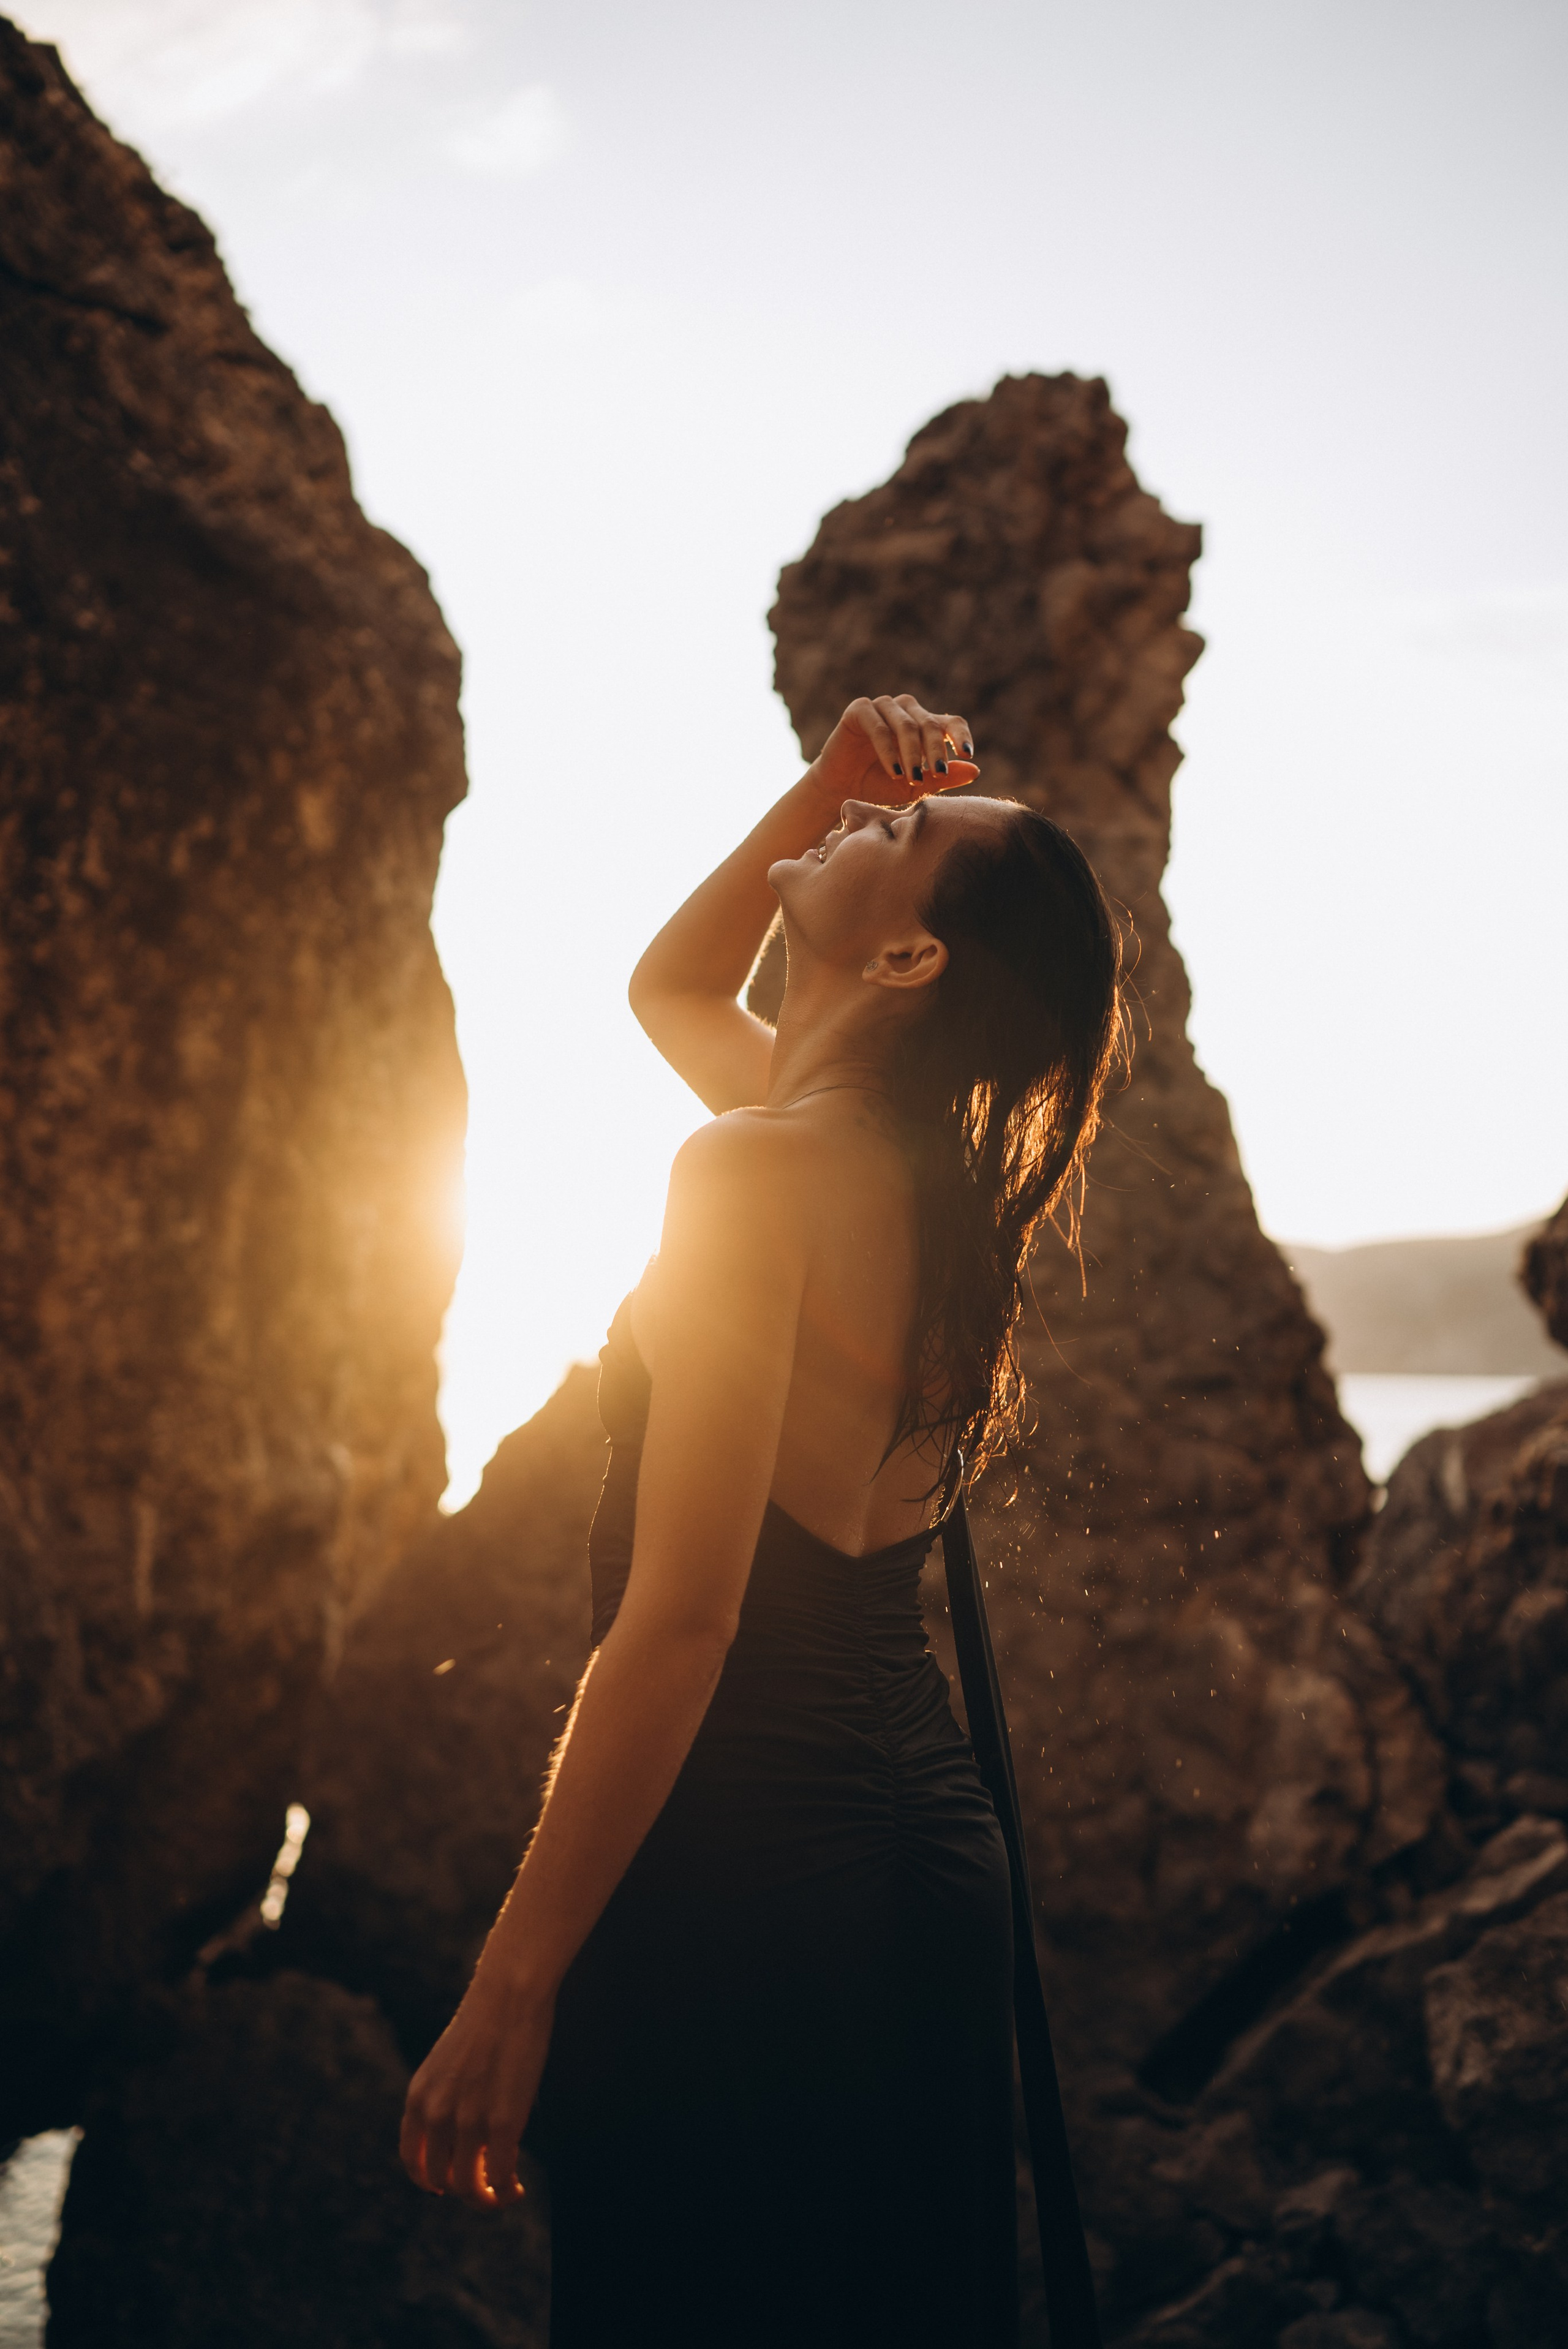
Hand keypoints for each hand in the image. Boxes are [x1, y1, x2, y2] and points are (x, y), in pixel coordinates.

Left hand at [399, 1967, 554, 2210]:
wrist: (509, 1994)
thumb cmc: (486, 2023)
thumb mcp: (446, 2064)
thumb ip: (444, 2099)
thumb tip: (458, 2139)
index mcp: (419, 2098)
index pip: (412, 2160)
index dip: (429, 2181)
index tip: (447, 2185)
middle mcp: (436, 2115)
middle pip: (441, 2180)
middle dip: (464, 2190)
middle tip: (487, 2185)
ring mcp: (469, 2121)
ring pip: (469, 2186)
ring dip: (486, 2199)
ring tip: (504, 2193)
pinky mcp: (503, 2123)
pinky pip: (498, 2176)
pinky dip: (506, 2190)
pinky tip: (517, 2187)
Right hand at [807, 694, 978, 807]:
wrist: (841, 789)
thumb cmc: (880, 786)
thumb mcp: (917, 786)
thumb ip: (944, 778)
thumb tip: (975, 770)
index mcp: (924, 724)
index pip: (951, 722)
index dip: (960, 735)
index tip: (967, 754)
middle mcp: (905, 711)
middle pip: (929, 724)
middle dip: (936, 751)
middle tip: (938, 775)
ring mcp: (882, 707)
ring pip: (906, 725)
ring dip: (913, 753)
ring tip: (913, 777)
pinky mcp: (859, 710)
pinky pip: (879, 727)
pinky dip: (889, 750)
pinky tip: (895, 771)